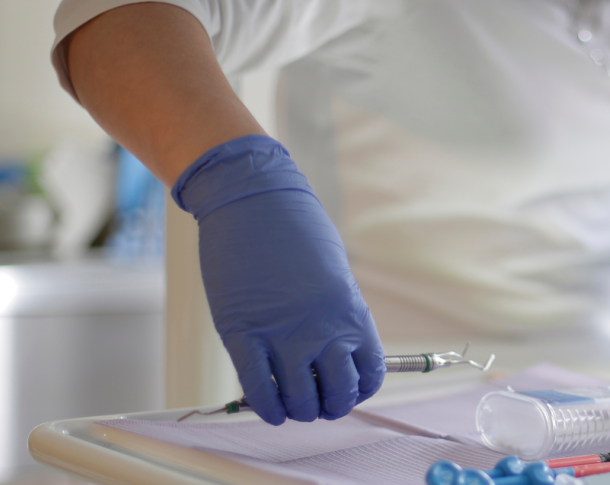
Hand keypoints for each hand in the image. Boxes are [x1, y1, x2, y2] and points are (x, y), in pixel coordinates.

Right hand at [173, 135, 384, 424]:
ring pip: (298, 399)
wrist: (252, 198)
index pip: (369, 375)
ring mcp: (280, 334)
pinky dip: (266, 407)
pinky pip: (257, 388)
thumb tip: (333, 355)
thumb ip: (337, 316)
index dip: (358, 391)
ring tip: (294, 406)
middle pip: (335, 395)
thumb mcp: (334, 274)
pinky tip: (271, 411)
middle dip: (328, 406)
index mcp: (352, 313)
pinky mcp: (241, 333)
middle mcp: (322, 330)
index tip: (346, 390)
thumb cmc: (295, 229)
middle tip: (317, 402)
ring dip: (298, 409)